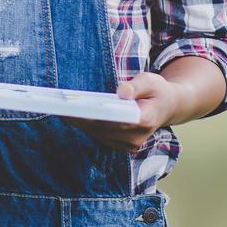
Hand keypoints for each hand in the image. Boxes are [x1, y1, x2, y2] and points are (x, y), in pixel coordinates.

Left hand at [63, 73, 182, 151]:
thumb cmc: (157, 90)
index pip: (116, 120)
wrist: (168, 107)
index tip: (76, 108)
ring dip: (80, 123)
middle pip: (102, 129)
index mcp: (145, 120)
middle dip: (80, 118)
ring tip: (60, 109)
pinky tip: (72, 115)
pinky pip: (100, 136)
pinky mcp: (122, 145)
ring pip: (98, 135)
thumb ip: (136, 86)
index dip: (95, 115)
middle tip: (59, 106)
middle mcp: (137, 137)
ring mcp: (129, 144)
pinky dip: (86, 126)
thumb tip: (121, 92)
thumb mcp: (151, 80)